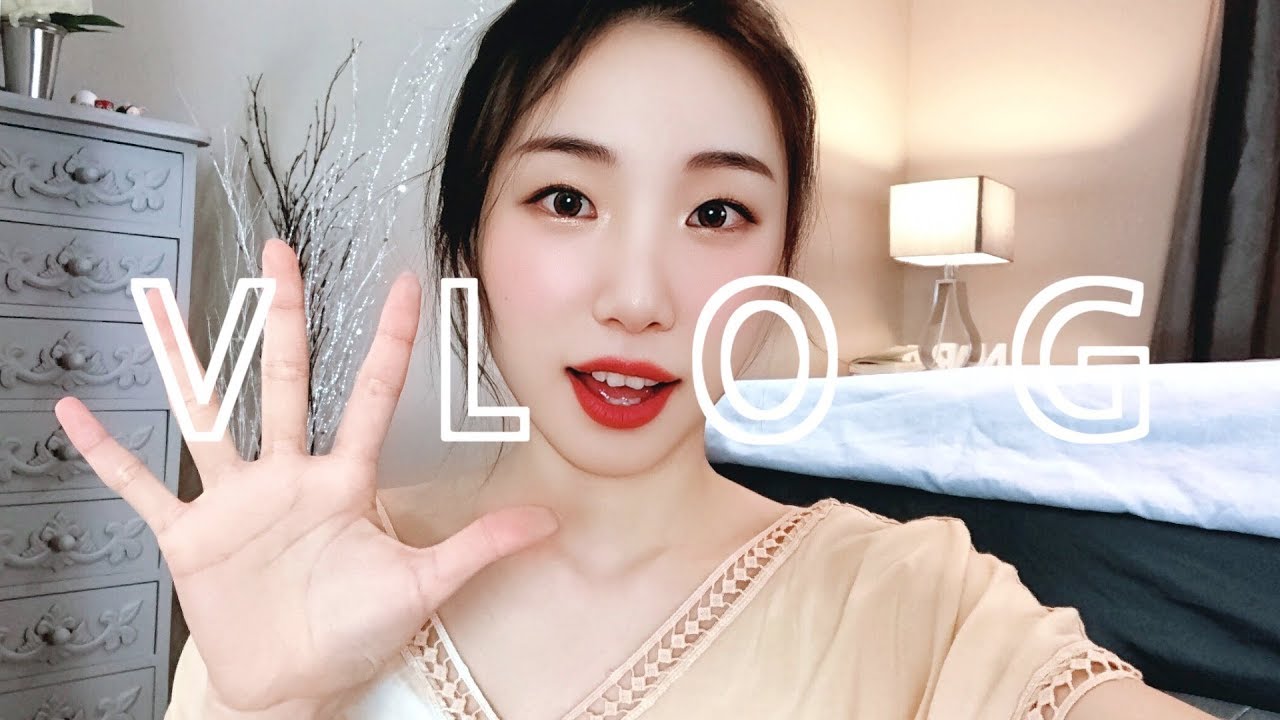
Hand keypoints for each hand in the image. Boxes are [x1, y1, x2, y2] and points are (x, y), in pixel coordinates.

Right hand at [55, 239, 556, 710]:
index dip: (391, 341)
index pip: (372, 395)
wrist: (291, 684)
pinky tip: (76, 416)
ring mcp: (236, 500)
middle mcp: (288, 476)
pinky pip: (141, 486)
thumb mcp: (422, 585)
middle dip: (285, 316)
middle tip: (281, 254)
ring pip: (207, 413)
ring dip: (183, 359)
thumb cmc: (352, 634)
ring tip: (159, 302)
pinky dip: (107, 454)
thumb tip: (549, 523)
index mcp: (343, 481)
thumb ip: (479, 547)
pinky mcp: (190, 534)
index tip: (406, 286)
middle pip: (286, 379)